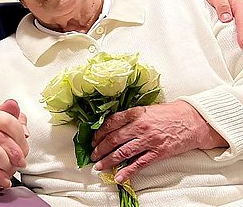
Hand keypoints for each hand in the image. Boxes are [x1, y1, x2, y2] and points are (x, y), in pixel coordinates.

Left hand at [90, 101, 226, 182]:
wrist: (193, 120)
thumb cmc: (170, 114)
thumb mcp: (147, 110)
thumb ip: (130, 117)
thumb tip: (112, 127)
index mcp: (135, 113)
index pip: (110, 123)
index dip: (99, 133)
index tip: (93, 140)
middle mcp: (140, 126)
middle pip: (113, 139)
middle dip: (100, 149)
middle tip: (93, 155)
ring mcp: (149, 140)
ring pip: (123, 152)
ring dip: (109, 161)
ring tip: (100, 166)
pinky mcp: (158, 152)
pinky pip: (139, 164)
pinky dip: (127, 172)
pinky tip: (118, 177)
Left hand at [200, 0, 242, 46]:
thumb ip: (222, 5)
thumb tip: (226, 18)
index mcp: (239, 5)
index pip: (242, 21)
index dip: (242, 34)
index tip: (241, 44)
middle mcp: (240, 11)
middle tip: (241, 50)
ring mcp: (237, 16)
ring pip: (240, 27)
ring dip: (241, 37)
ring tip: (240, 51)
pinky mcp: (232, 19)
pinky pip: (236, 27)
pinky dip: (237, 35)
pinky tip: (236, 45)